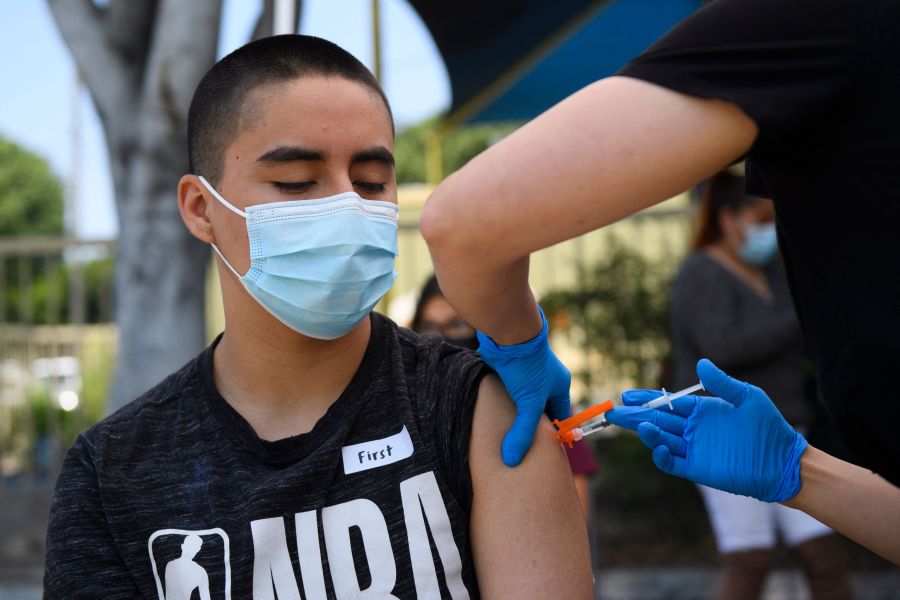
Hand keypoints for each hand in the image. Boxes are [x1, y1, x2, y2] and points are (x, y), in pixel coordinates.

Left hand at [476, 305, 570, 466]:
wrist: (508, 333)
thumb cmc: (526, 367)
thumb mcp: (529, 404)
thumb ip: (522, 432)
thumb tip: (512, 460)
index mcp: (560, 384)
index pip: (559, 415)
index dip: (551, 432)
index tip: (542, 450)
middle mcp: (546, 377)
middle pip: (540, 407)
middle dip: (532, 423)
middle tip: (521, 444)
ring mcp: (527, 371)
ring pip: (522, 397)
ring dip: (515, 410)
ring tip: (506, 431)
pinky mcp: (509, 366)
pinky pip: (508, 388)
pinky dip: (502, 399)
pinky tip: (494, 411)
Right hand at [604, 358, 807, 501]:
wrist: (783, 462)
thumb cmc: (769, 428)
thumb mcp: (748, 398)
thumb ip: (723, 383)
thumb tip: (701, 363)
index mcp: (702, 411)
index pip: (667, 404)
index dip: (646, 399)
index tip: (627, 395)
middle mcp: (694, 430)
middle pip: (657, 421)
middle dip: (634, 416)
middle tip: (613, 412)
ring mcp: (694, 450)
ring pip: (661, 440)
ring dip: (646, 433)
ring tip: (636, 425)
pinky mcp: (697, 469)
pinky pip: (672, 463)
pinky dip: (660, 455)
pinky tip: (655, 446)